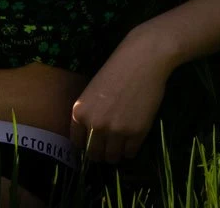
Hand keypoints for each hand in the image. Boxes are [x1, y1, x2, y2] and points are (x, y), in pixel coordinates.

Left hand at [70, 33, 172, 163]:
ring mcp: (115, 130)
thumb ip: (88, 114)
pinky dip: (131, 150)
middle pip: (94, 154)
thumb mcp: (91, 92)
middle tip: (108, 148)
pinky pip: (130, 153)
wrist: (141, 61)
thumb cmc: (115, 71)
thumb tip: (90, 137)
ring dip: (116, 154)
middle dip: (100, 153)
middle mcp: (94, 124)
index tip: (92, 145)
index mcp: (80, 113)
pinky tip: (132, 140)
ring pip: (112, 157)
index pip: (77, 143)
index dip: (85, 146)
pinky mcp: (136, 133)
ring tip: (120, 145)